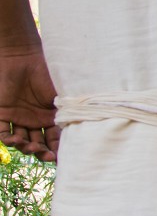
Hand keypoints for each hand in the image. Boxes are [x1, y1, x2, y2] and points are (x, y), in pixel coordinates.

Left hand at [0, 43, 58, 162]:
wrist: (21, 57)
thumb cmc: (45, 72)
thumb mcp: (62, 93)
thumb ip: (70, 108)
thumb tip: (89, 126)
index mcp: (51, 116)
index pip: (55, 138)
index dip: (58, 149)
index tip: (62, 158)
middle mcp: (35, 120)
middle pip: (38, 144)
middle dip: (43, 153)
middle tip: (47, 156)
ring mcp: (18, 118)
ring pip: (21, 141)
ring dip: (26, 148)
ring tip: (31, 147)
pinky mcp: (2, 114)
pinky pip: (1, 133)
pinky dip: (7, 140)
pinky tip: (15, 140)